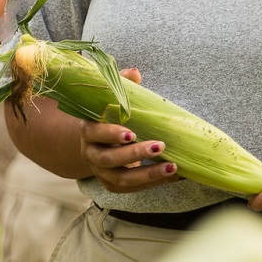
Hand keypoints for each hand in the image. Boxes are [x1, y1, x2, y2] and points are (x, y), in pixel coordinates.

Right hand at [78, 68, 181, 192]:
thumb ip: (122, 86)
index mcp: (88, 130)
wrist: (98, 142)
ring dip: (148, 175)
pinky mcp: (113, 184)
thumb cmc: (110, 116)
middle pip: (109, 159)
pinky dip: (153, 183)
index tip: (131, 133)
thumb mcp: (112, 99)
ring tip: (172, 167)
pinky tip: (173, 176)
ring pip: (121, 179)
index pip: (93, 133)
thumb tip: (135, 72)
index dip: (110, 133)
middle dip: (135, 154)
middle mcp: (91, 153)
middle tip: (160, 145)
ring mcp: (101, 172)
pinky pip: (132, 188)